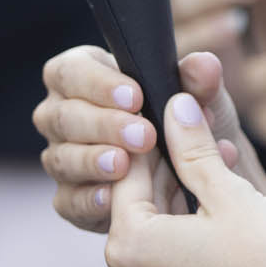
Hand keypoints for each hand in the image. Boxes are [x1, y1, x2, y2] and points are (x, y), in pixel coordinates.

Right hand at [36, 46, 257, 232]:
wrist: (203, 178)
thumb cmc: (190, 124)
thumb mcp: (201, 101)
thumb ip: (199, 81)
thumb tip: (204, 65)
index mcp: (86, 77)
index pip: (70, 71)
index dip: (96, 83)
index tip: (137, 98)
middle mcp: (65, 117)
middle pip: (62, 116)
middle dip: (103, 125)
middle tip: (143, 137)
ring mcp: (64, 159)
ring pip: (61, 158)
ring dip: (93, 162)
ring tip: (125, 165)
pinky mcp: (71, 200)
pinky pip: (68, 201)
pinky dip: (89, 200)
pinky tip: (111, 199)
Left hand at [105, 91, 265, 266]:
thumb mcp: (229, 193)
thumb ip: (193, 149)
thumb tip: (176, 106)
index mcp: (131, 246)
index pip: (127, 174)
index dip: (153, 137)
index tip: (172, 111)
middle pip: (140, 203)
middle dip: (173, 166)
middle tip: (203, 133)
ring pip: (155, 229)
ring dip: (183, 196)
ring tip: (221, 165)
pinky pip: (166, 258)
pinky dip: (187, 230)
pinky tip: (220, 205)